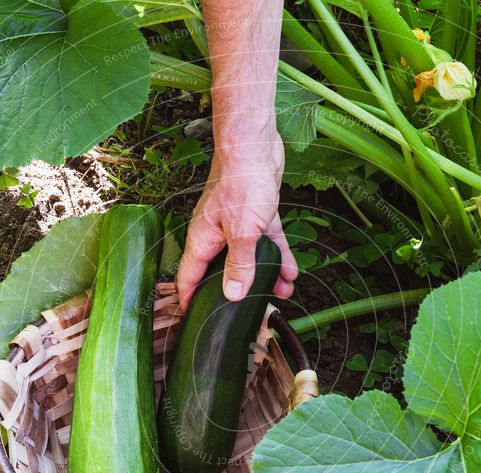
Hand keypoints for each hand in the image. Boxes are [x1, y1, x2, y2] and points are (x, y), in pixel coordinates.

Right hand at [177, 129, 296, 308]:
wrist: (255, 144)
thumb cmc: (241, 181)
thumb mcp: (241, 232)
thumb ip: (238, 265)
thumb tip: (231, 295)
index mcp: (202, 240)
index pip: (189, 277)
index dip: (190, 300)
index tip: (195, 320)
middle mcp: (216, 235)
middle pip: (224, 271)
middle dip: (239, 292)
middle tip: (251, 312)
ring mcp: (236, 224)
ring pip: (250, 258)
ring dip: (266, 276)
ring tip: (282, 293)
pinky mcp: (256, 215)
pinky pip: (266, 241)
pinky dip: (278, 255)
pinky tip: (291, 271)